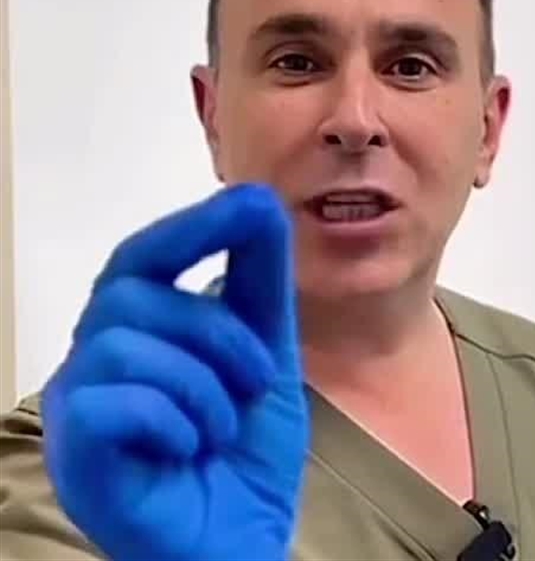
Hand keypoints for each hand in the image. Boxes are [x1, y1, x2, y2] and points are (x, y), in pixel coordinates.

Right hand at [42, 184, 308, 560]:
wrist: (242, 540)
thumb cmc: (243, 453)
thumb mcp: (269, 356)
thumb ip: (261, 284)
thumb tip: (258, 200)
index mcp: (138, 332)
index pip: (145, 256)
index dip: (192, 226)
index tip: (250, 206)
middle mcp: (95, 360)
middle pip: (135, 294)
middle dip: (217, 333)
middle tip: (256, 382)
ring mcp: (77, 408)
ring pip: (123, 345)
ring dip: (202, 387)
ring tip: (220, 429)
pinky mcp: (74, 454)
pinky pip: (111, 401)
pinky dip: (172, 420)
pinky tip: (187, 448)